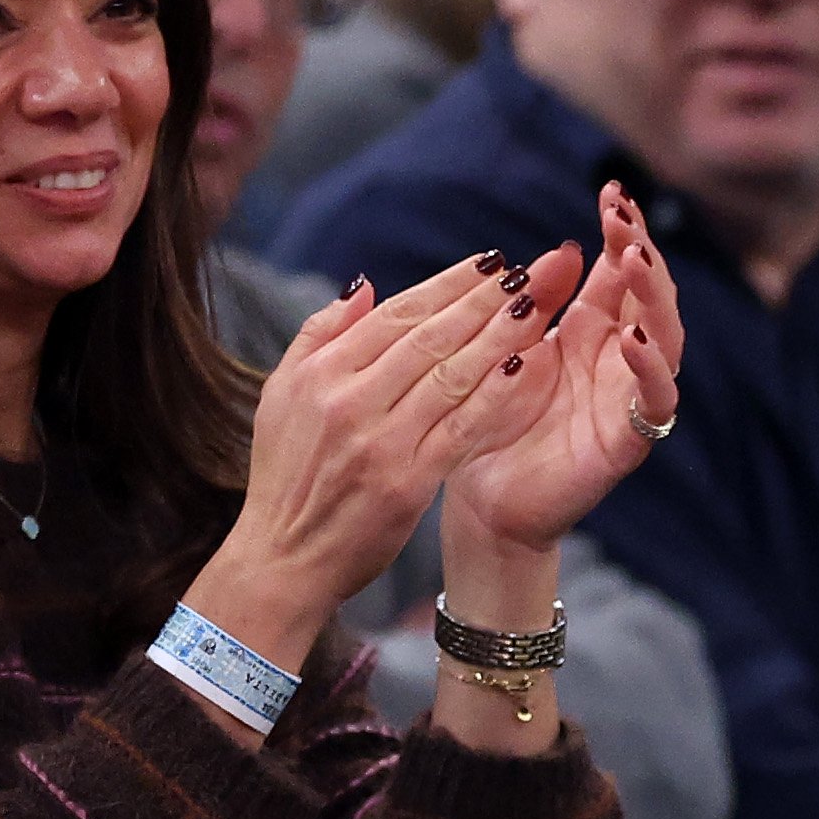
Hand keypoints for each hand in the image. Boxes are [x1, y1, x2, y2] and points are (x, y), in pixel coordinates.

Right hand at [182, 250, 579, 664]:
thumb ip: (320, 335)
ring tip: (536, 309)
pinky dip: (495, 396)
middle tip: (526, 273)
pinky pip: (462, 428)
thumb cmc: (286, 473)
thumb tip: (366, 285)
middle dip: (481, 301)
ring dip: (498, 338)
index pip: (395, 315)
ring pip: (451, 375)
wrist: (284, 555)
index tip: (489, 263)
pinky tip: (525, 370)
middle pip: (428, 337)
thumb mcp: (283, 394)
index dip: (447, 285)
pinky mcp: (408, 480)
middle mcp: (349, 399)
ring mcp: (380, 439)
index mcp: (321, 373)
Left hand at [437, 182, 682, 562]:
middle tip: (623, 218)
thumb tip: (557, 252)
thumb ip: (533, 306)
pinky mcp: (627, 442)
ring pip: (665, 342)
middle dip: (641, 255)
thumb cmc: (487, 426)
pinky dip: (650, 370)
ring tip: (635, 261)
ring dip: (654, 300)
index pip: (619, 274)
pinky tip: (634, 338)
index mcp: (590, 336)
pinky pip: (655, 403)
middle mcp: (618, 363)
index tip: (611, 191)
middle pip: (650, 299)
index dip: (622, 234)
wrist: (482, 503)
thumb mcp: (504, 348)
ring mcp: (627, 401)